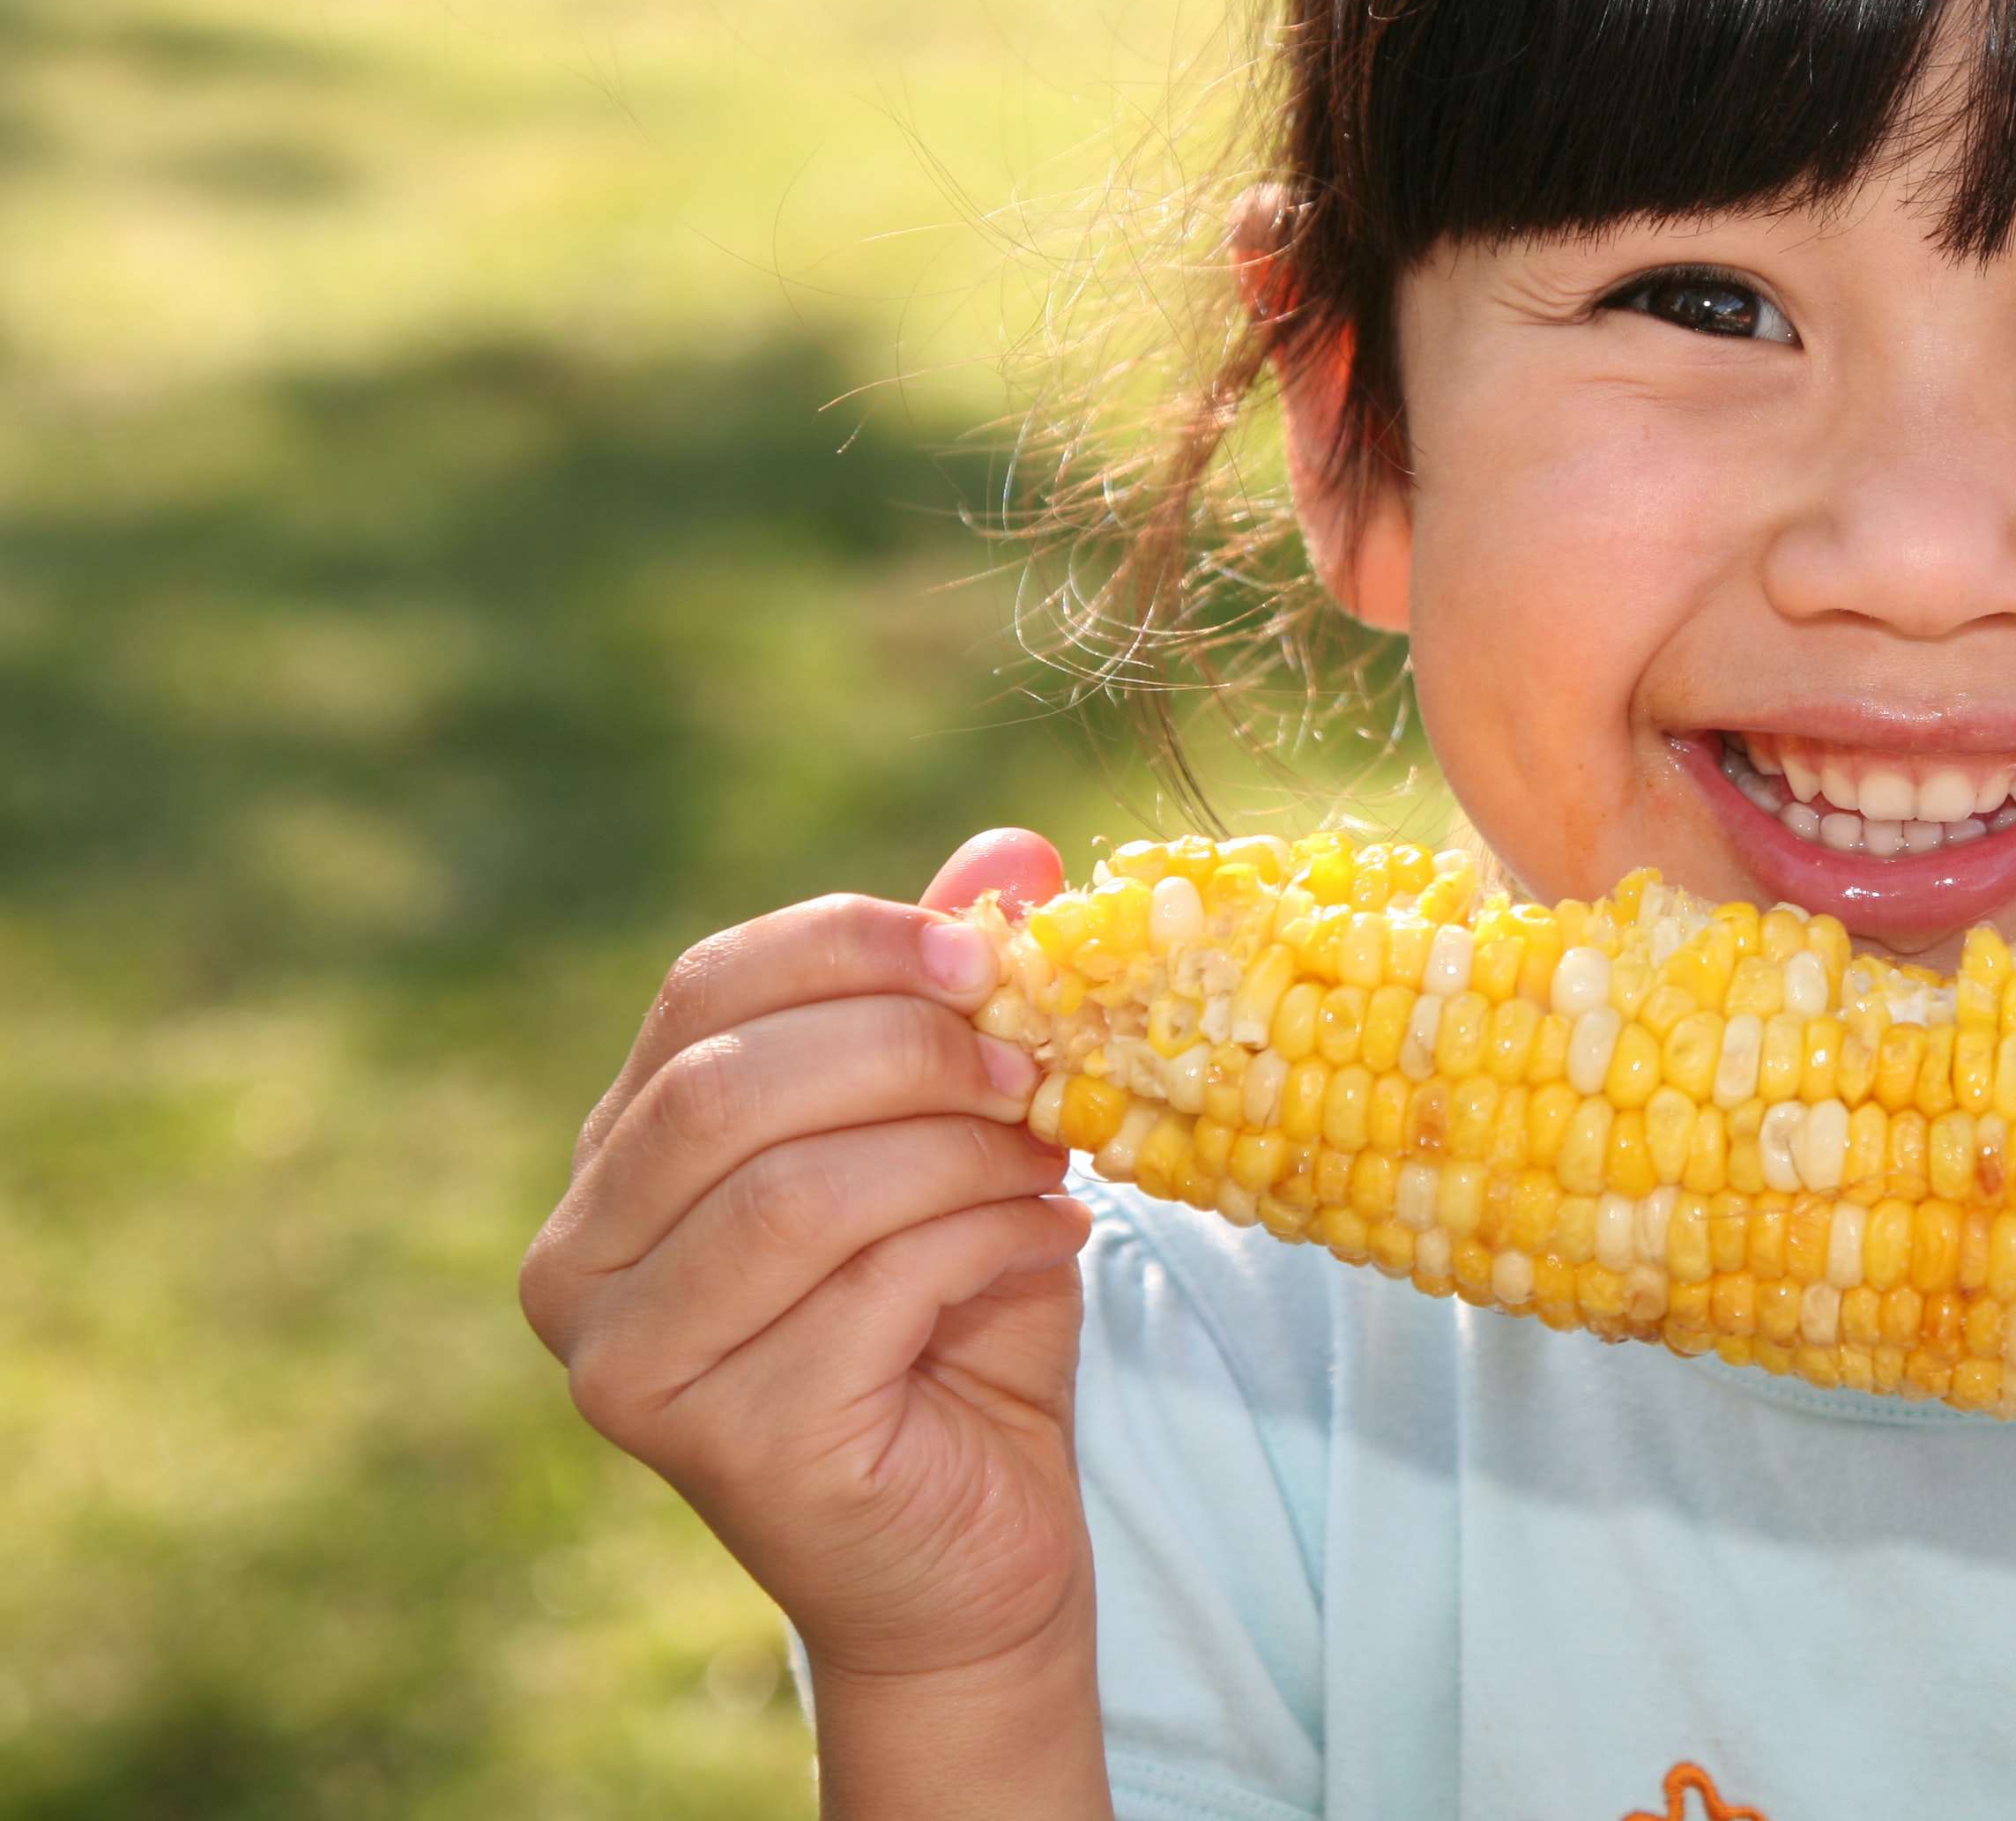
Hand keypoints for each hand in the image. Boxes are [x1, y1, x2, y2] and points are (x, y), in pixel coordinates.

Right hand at [522, 831, 1113, 1813]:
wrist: (973, 1550)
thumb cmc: (955, 1324)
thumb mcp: (963, 1135)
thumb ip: (960, 1002)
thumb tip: (1013, 850)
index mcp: (616, 1161)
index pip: (701, 990)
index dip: (851, 943)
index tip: (989, 943)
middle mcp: (577, 1263)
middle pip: (732, 1085)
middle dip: (911, 1049)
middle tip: (1037, 1060)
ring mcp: (628, 1366)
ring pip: (799, 1191)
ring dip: (959, 1154)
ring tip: (1051, 1159)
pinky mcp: (721, 1444)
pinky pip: (870, 1290)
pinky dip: (987, 1243)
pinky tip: (1048, 1247)